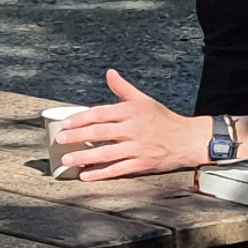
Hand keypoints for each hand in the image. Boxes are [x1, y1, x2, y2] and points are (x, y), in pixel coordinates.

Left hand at [63, 64, 212, 179]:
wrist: (187, 139)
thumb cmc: (163, 119)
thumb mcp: (144, 100)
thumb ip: (123, 88)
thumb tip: (110, 73)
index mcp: (131, 111)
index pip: (101, 113)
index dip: (81, 118)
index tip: (66, 124)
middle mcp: (133, 129)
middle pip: (100, 133)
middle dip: (78, 137)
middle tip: (60, 140)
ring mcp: (137, 148)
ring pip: (106, 153)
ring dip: (85, 157)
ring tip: (67, 159)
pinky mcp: (141, 164)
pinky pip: (118, 169)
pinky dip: (101, 173)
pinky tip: (86, 175)